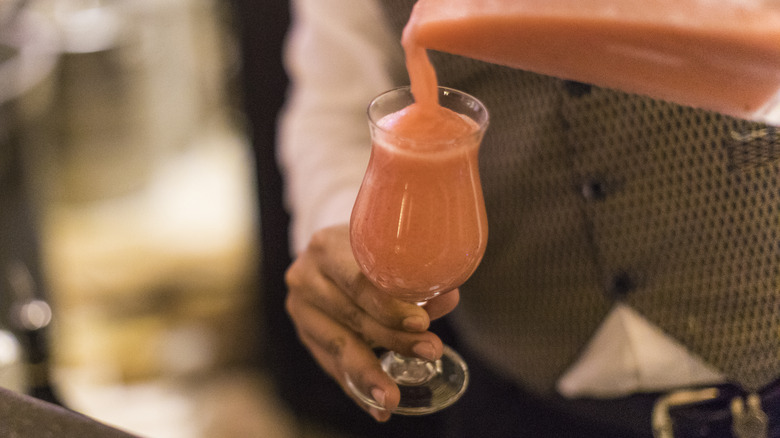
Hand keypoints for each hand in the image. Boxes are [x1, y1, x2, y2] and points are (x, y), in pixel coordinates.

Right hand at [284, 224, 459, 420]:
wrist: (331, 254)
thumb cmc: (368, 252)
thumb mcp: (388, 254)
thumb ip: (418, 278)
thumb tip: (448, 297)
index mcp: (326, 246)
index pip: (358, 281)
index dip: (389, 304)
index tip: (422, 322)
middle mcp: (306, 276)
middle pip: (352, 315)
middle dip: (392, 339)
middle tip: (429, 352)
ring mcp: (301, 308)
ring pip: (339, 345)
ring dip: (371, 374)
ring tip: (393, 399)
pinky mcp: (305, 334)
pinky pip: (332, 366)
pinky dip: (357, 388)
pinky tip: (377, 408)